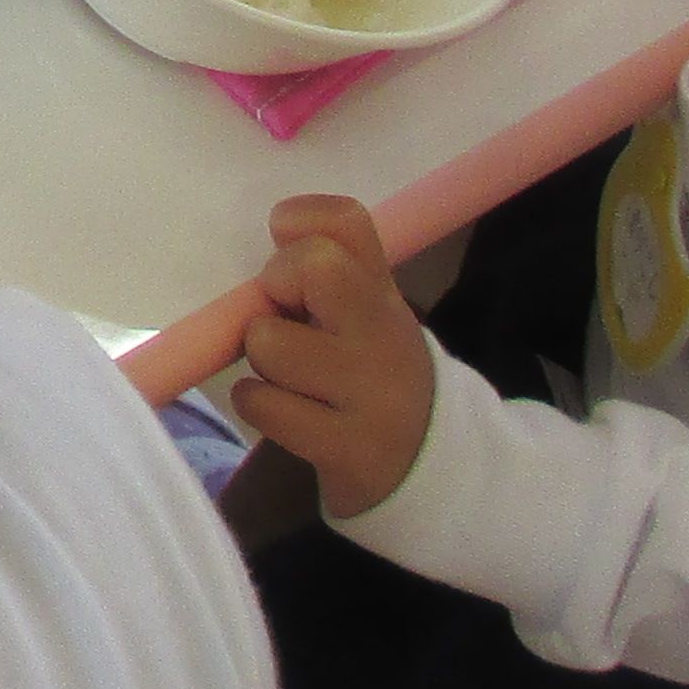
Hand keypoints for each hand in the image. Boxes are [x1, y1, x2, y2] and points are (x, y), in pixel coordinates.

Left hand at [235, 195, 439, 520]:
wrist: (429, 467)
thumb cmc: (369, 374)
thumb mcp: (363, 313)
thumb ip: (327, 267)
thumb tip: (278, 225)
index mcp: (382, 291)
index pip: (345, 220)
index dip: (299, 222)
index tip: (290, 257)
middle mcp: (386, 334)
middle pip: (314, 266)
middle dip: (276, 286)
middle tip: (287, 320)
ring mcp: (373, 393)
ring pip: (269, 343)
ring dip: (263, 361)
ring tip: (293, 378)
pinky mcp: (350, 449)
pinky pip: (262, 404)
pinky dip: (259, 404)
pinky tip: (289, 413)